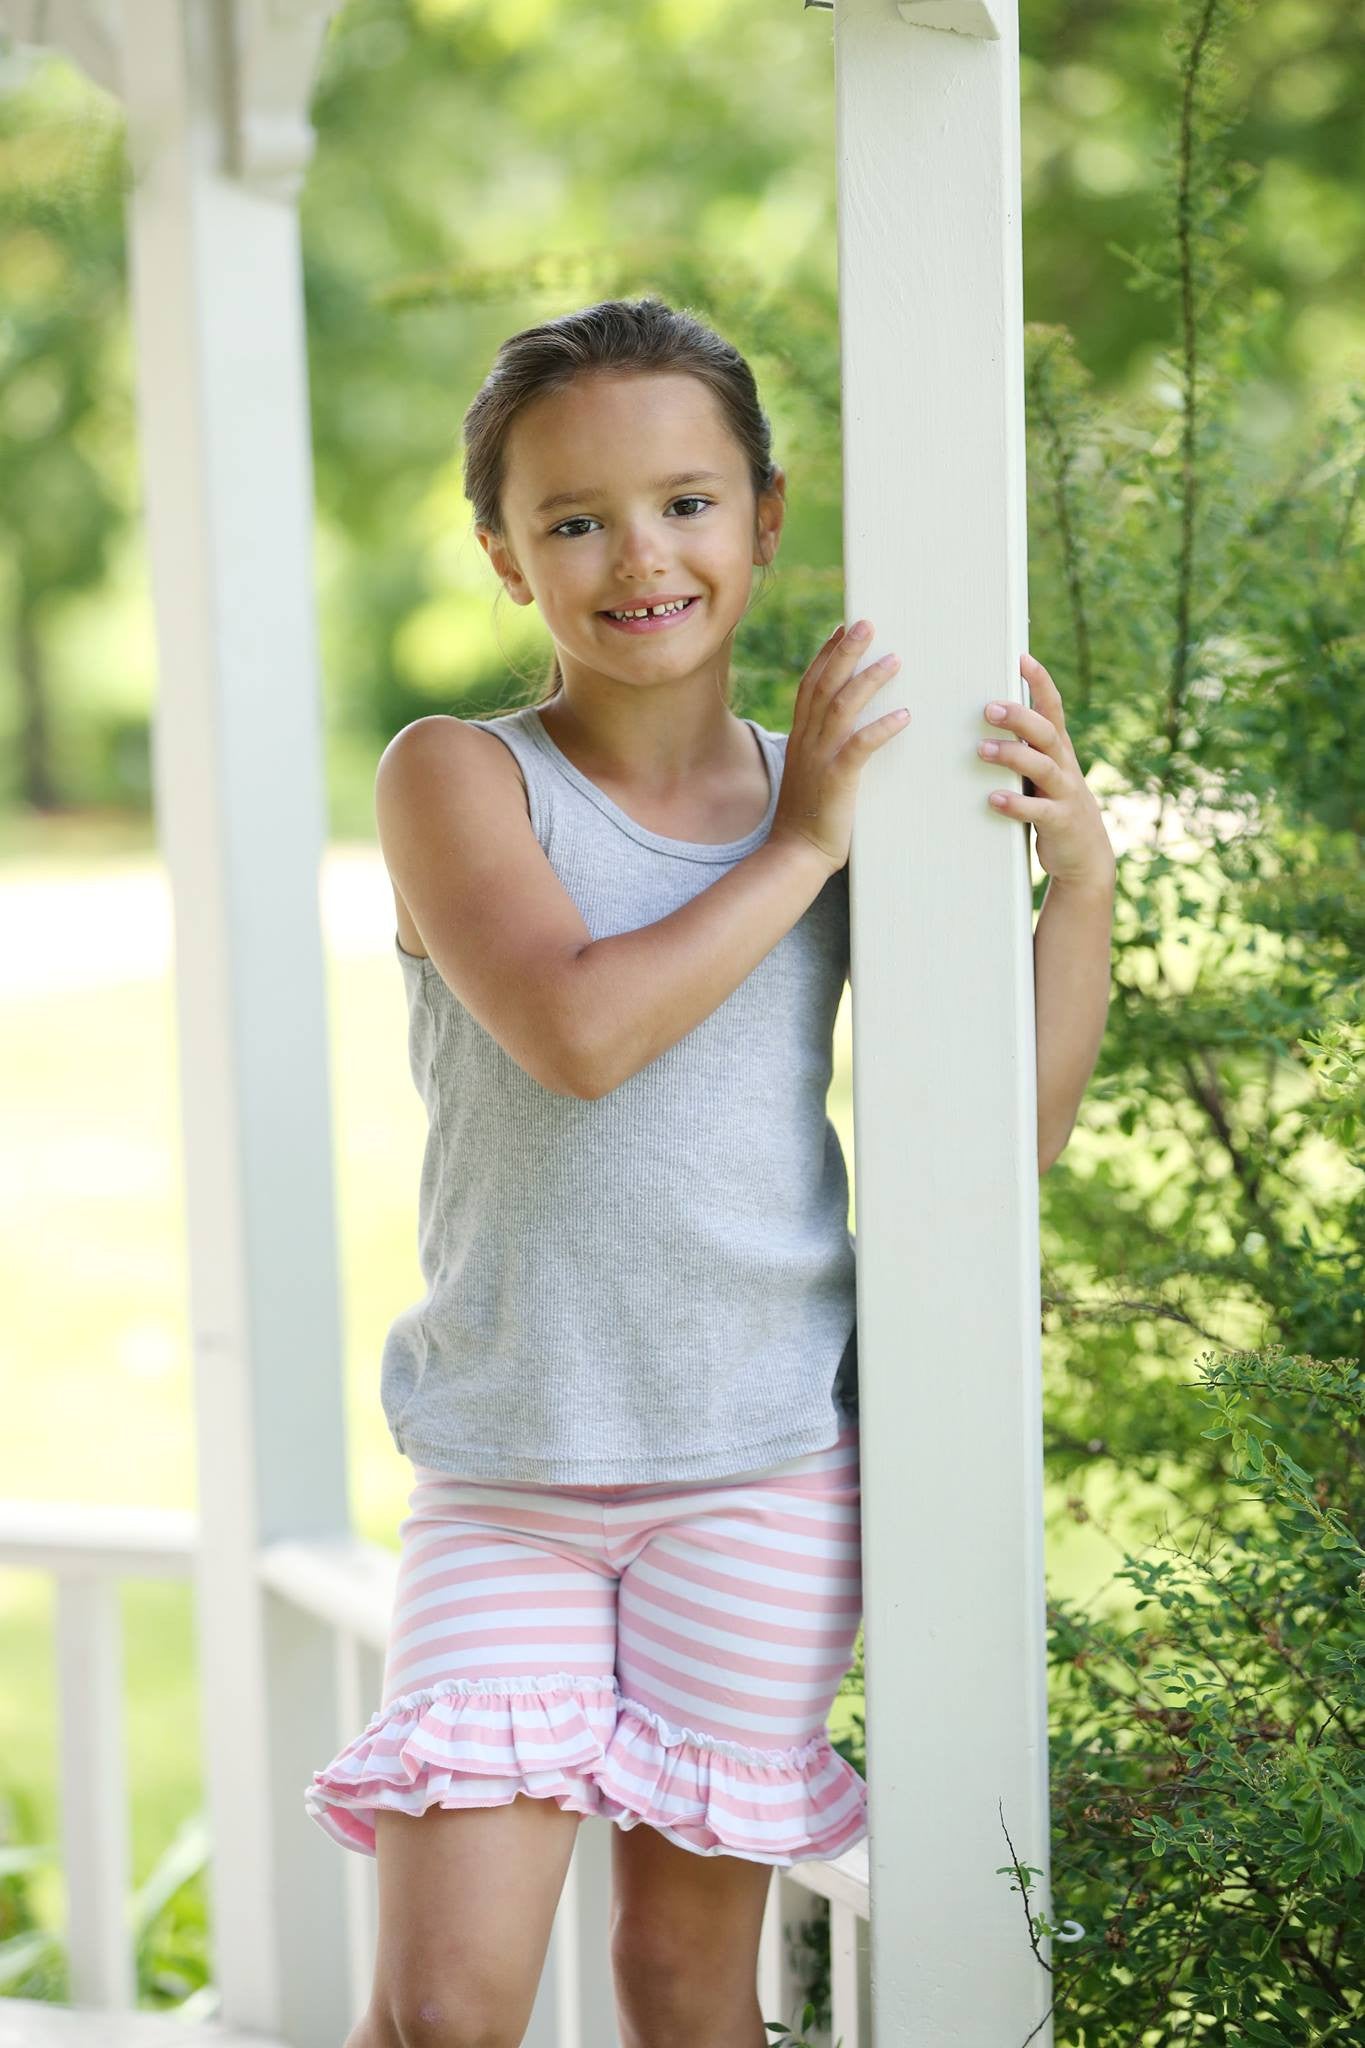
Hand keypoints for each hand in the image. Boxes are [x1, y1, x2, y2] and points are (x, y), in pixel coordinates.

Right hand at [772, 619, 909, 873]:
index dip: (827, 654)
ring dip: (868, 680)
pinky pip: (859, 746)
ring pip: (841, 706)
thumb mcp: (811, 774)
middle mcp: (805, 741)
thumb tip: (844, 733)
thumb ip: (822, 749)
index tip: (844, 630)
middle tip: (868, 624)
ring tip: (894, 660)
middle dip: (846, 651)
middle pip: (824, 684)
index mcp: (799, 737)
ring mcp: (818, 759)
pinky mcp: (836, 780)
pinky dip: (881, 728)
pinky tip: (902, 715)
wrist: (795, 853)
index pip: (811, 684)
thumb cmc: (809, 817)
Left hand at [978, 653, 1114, 890]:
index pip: (1052, 708)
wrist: (1086, 856)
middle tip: (989, 707)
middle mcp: (1065, 765)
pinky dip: (1016, 804)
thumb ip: (1024, 748)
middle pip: (1046, 732)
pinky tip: (994, 799)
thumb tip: (985, 717)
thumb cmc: (1053, 805)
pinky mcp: (1060, 822)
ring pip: (1043, 767)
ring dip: (1013, 755)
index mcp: (1059, 749)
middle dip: (1020, 716)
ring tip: (982, 749)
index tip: (1021, 658)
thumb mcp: (1043, 773)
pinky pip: (1038, 811)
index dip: (1040, 682)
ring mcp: (1065, 794)